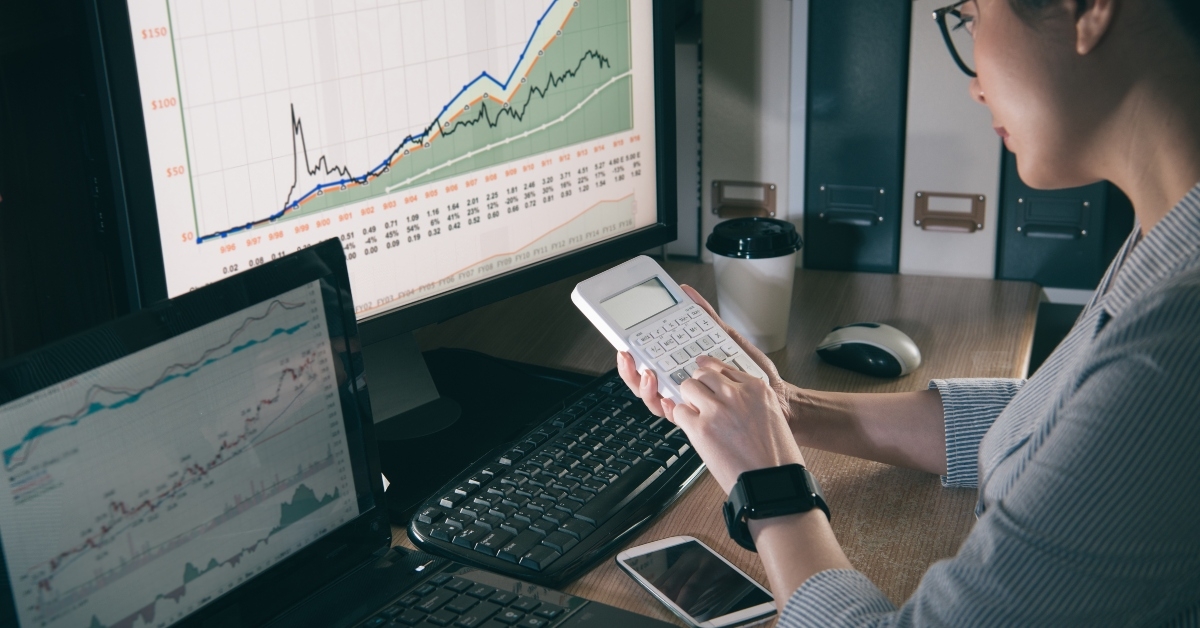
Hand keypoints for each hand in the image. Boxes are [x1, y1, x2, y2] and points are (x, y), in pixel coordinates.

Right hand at [616, 285, 790, 421]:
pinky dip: (668, 405)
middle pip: (645, 381)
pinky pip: (676, 414)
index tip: (625, 340)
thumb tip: (687, 292)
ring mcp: (689, 403)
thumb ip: (706, 318)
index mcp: (682, 366)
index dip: (633, 353)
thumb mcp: (727, 338)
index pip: (650, 361)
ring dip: (645, 387)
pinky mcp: (700, 419)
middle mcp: (681, 385)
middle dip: (630, 370)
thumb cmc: (752, 372)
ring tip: (649, 373)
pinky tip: (670, 395)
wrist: (778, 397)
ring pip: (654, 399)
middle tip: (629, 355)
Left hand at [663, 356, 804, 493]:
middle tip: (701, 401)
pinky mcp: (701, 428)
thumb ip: (750, 401)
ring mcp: (717, 409)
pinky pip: (680, 411)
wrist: (772, 483)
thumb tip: (728, 398)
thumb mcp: (772, 416)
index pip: (724, 369)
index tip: (708, 381)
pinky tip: (694, 429)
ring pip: (688, 386)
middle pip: (704, 374)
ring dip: (689, 400)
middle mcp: (736, 394)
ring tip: (696, 415)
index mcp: (757, 389)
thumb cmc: (776, 458)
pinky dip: (683, 419)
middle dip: (700, 387)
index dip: (713, 378)